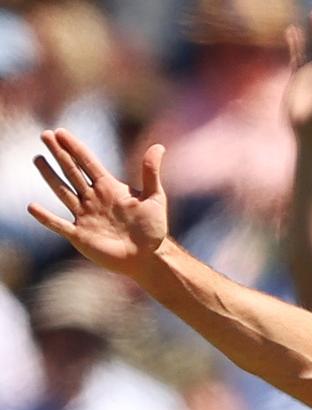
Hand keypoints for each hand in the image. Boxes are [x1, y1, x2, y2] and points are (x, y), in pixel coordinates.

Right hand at [29, 129, 168, 277]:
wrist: (147, 256)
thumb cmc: (152, 228)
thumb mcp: (155, 197)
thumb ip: (151, 173)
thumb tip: (159, 146)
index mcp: (108, 187)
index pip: (88, 163)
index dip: (75, 147)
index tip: (61, 132)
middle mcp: (92, 198)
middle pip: (72, 171)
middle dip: (59, 154)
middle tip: (45, 135)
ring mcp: (84, 216)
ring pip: (62, 192)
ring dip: (50, 176)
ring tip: (38, 159)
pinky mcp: (79, 235)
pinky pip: (58, 224)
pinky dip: (46, 217)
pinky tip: (32, 206)